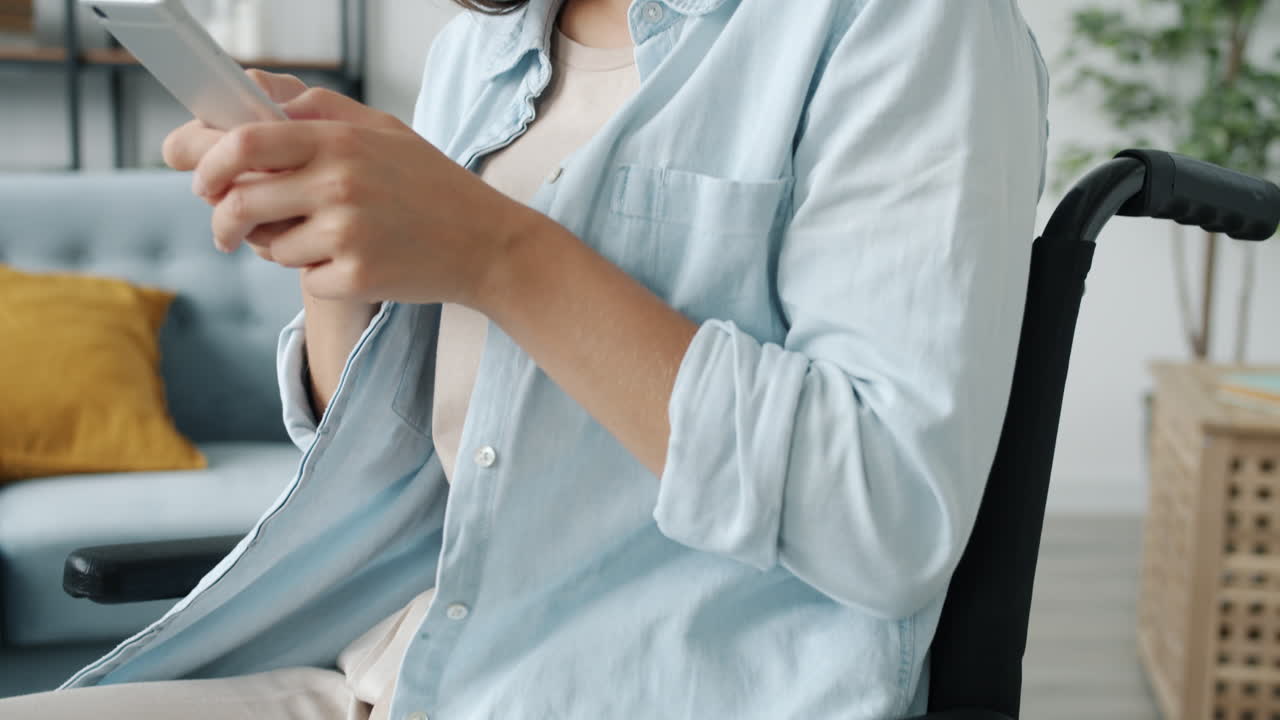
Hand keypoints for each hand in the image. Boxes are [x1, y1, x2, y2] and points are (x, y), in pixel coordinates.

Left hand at [184, 86, 534, 307]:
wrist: (487, 244)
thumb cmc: (429, 183)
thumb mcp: (381, 128)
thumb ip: (315, 107)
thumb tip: (248, 91)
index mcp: (339, 140)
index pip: (245, 140)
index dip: (206, 158)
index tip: (198, 175)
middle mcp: (339, 183)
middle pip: (241, 202)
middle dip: (222, 220)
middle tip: (226, 229)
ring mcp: (348, 233)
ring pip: (271, 247)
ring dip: (280, 249)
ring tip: (322, 240)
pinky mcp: (358, 276)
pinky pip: (306, 280)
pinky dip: (319, 276)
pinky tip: (356, 263)